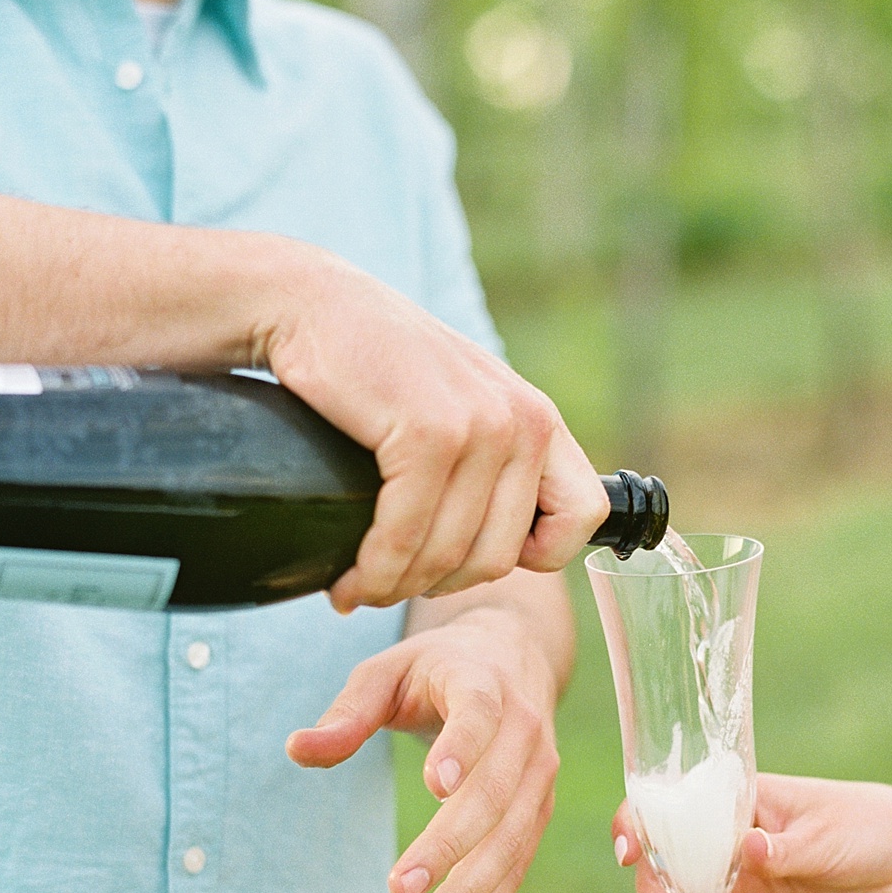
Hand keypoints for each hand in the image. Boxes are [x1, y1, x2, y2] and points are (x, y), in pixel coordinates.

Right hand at [266, 250, 607, 610]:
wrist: (309, 305)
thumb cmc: (375, 372)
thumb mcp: (459, 409)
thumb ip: (493, 464)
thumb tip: (501, 554)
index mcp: (539, 420)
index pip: (581, 518)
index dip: (531, 556)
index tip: (469, 557)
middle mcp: (524, 421)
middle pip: (498, 559)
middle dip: (437, 586)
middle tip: (389, 583)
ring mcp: (480, 426)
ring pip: (449, 556)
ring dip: (395, 587)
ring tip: (359, 586)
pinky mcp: (428, 432)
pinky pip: (407, 536)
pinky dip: (373, 569)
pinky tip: (349, 577)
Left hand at [286, 605, 560, 892]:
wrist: (513, 656)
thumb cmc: (436, 668)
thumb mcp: (387, 673)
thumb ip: (348, 713)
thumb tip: (295, 749)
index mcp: (485, 684)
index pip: (479, 714)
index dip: (462, 747)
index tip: (436, 786)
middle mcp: (524, 729)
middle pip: (494, 794)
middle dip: (449, 847)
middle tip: (398, 890)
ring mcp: (539, 773)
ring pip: (511, 839)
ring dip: (471, 892)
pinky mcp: (540, 808)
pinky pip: (519, 862)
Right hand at [613, 773, 891, 892]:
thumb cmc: (864, 824)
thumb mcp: (827, 832)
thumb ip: (785, 847)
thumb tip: (748, 848)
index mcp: (733, 806)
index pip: (668, 811)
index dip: (637, 827)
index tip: (630, 853)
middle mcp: (723, 848)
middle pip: (666, 873)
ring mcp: (738, 889)